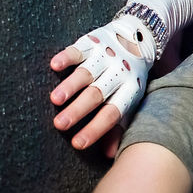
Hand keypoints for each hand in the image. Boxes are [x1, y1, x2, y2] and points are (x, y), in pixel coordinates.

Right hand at [50, 15, 154, 151]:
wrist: (137, 36)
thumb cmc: (128, 77)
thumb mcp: (129, 99)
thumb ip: (119, 126)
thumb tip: (111, 155)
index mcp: (129, 90)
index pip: (113, 113)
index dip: (96, 129)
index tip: (77, 144)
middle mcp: (117, 73)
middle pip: (97, 94)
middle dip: (79, 110)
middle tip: (60, 124)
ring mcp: (104, 56)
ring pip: (86, 72)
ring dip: (71, 85)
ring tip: (55, 99)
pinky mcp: (91, 41)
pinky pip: (78, 49)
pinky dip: (66, 57)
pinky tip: (54, 65)